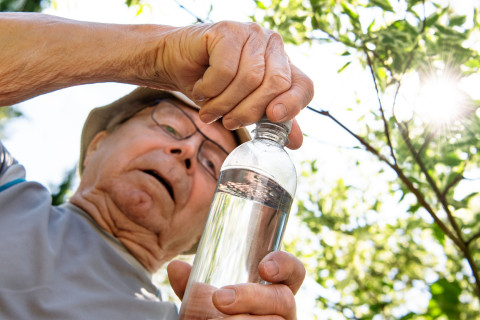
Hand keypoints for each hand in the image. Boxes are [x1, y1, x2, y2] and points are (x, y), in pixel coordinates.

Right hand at [157, 22, 313, 148]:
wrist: (175, 64)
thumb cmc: (212, 86)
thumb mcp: (244, 107)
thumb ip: (269, 120)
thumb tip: (296, 142)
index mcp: (283, 64)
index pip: (304, 85)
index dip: (293, 105)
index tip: (272, 117)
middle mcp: (272, 45)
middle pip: (275, 84)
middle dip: (249, 111)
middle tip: (228, 122)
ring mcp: (251, 34)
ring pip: (249, 79)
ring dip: (224, 104)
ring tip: (210, 111)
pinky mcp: (228, 30)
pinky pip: (225, 70)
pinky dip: (210, 88)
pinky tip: (202, 88)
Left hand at [167, 251, 305, 318]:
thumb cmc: (218, 317)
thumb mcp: (208, 302)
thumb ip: (194, 287)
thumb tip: (176, 267)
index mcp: (273, 290)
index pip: (294, 272)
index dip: (285, 265)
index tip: (263, 267)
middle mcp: (283, 311)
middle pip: (283, 299)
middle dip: (251, 297)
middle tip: (219, 299)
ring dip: (241, 319)